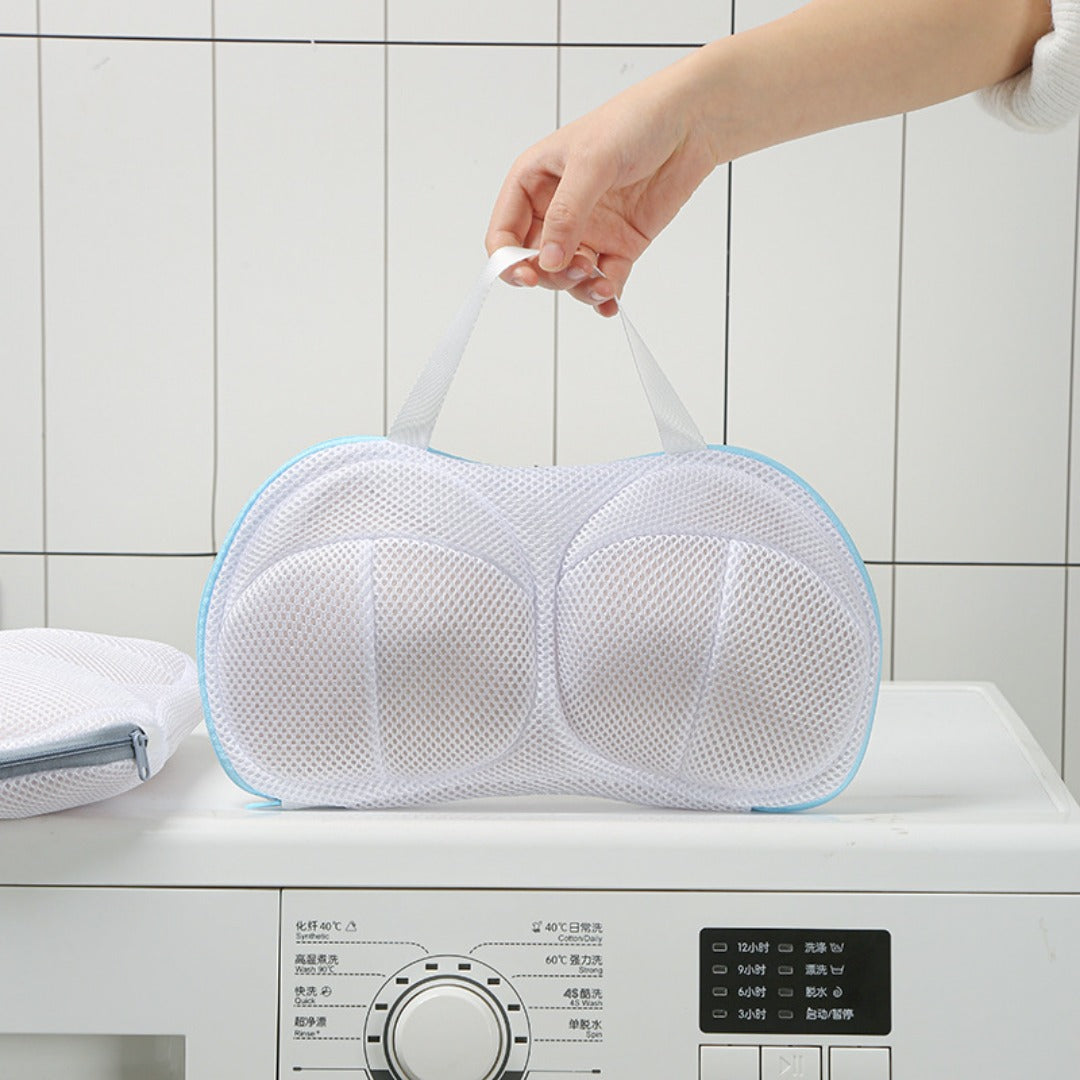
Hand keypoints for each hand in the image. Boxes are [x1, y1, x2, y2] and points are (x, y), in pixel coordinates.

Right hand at [485, 53, 719, 316]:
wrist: (690, 122)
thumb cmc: (635, 122)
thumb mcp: (591, 162)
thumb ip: (566, 214)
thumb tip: (548, 260)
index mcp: (533, 182)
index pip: (504, 233)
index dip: (508, 261)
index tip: (528, 277)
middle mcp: (556, 210)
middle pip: (536, 263)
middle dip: (552, 276)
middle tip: (579, 268)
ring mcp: (589, 230)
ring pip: (568, 277)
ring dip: (580, 289)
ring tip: (602, 284)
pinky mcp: (620, 243)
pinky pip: (605, 280)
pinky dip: (606, 295)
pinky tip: (611, 301)